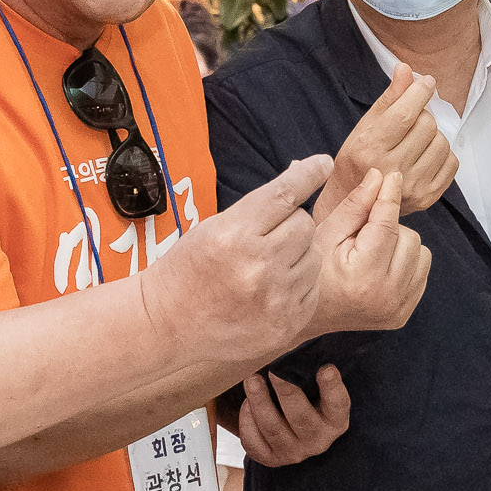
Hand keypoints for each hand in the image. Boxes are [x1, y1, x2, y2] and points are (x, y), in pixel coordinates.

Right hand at [142, 155, 327, 365]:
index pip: (284, 195)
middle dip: (291, 223)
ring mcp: (275, 300)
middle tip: (269, 235)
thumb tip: (300, 172)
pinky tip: (274, 288)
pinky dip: (299, 283)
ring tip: (268, 265)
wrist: (167, 326)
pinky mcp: (286, 325)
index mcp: (234, 236)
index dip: (308, 175)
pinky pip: (312, 288)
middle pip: (304, 224)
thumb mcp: (212, 228)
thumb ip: (257, 206)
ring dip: (298, 254)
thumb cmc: (188, 270)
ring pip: (314, 256)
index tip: (322, 164)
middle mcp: (258, 266)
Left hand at [239, 367, 350, 465]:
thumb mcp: (317, 390)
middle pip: (301, 418)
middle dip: (286, 392)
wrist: (293, 433)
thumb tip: (300, 350)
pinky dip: (247, 422)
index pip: (338, 404)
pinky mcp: (270, 459)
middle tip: (274, 371)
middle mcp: (317, 441)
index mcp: (335, 421)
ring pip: (273, 429)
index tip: (326, 368)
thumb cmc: (307, 400)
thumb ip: (311, 374)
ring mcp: (293, 453)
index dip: (332, 387)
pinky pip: (254, 443)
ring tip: (252, 381)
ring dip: (260, 403)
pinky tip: (247, 404)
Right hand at [307, 169, 430, 337]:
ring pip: (420, 253)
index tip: (392, 176)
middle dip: (388, 228)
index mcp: (364, 276)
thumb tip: (379, 177)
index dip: (390, 196)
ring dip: (400, 244)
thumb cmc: (312, 270)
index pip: (387, 225)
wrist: (308, 316)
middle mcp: (386, 296)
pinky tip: (380, 266)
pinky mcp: (403, 314)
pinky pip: (421, 272)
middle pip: (409, 237)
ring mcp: (397, 308)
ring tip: (371, 251)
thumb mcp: (325, 233)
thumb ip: (354, 205)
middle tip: (362, 236)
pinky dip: (406, 262)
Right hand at [318, 62, 457, 218]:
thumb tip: (405, 68)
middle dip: (423, 115)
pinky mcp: (427, 198)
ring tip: (417, 139)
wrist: (358, 203)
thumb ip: (389, 98)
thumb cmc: (358, 160)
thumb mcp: (365, 126)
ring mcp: (411, 187)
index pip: (405, 114)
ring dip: (434, 134)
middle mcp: (391, 170)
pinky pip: (452, 163)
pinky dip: (443, 153)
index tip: (427, 82)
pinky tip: (426, 154)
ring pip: (442, 142)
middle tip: (412, 120)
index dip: (419, 93)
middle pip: (427, 125)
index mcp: (370, 149)